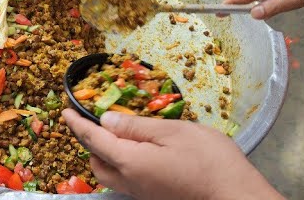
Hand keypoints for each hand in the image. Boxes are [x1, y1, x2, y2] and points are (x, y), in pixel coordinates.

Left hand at [62, 109, 282, 199]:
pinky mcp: (155, 197)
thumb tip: (105, 121)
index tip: (65, 111)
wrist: (238, 198)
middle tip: (93, 121)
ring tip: (114, 135)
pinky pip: (127, 181)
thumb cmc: (211, 161)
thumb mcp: (173, 132)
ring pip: (110, 175)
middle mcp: (131, 182)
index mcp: (130, 162)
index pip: (93, 140)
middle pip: (97, 163)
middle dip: (89, 143)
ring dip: (105, 156)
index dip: (77, 124)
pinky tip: (136, 152)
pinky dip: (121, 164)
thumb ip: (136, 126)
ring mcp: (143, 193)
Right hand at [224, 0, 303, 19]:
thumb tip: (255, 13)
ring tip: (245, 14)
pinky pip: (288, 4)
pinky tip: (274, 16)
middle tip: (224, 13)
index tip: (220, 8)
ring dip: (266, 9)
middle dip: (248, 4)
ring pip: (276, 1)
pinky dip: (281, 11)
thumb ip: (280, 4)